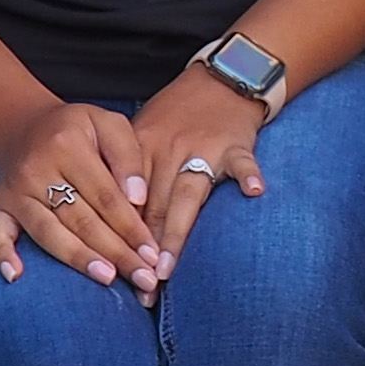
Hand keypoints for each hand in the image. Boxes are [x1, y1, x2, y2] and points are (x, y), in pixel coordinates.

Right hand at [0, 102, 161, 292]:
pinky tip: (15, 277)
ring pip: (48, 232)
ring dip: (79, 259)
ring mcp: (16, 191)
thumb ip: (128, 156)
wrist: (25, 125)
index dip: (132, 228)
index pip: (106, 196)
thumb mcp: (109, 123)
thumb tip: (138, 198)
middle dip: (116, 252)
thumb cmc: (76, 128)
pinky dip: (3, 255)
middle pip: (81, 220)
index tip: (153, 254)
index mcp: (68, 146)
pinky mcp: (0, 205)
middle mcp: (38, 170)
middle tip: (144, 278)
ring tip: (108, 278)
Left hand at [130, 70, 269, 290]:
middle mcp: (168, 150)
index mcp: (142, 148)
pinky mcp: (235, 144)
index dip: (122, 236)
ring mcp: (203, 147)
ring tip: (167, 268)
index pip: (128, 199)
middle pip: (153, 205)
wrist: (219, 79)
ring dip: (176, 231)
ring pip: (188, 192)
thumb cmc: (176, 116)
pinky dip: (248, 175)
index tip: (118, 270)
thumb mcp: (144, 136)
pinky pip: (242, 161)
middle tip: (140, 286)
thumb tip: (111, 226)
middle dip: (145, 248)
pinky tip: (253, 192)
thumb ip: (130, 176)